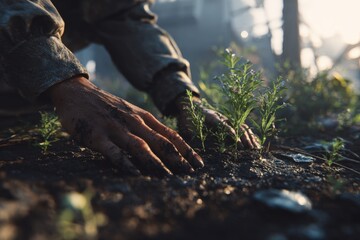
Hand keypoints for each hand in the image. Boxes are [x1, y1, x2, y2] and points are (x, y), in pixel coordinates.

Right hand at [47, 77, 203, 175]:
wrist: (77, 92)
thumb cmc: (108, 106)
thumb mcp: (131, 112)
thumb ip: (147, 127)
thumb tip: (167, 146)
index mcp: (143, 117)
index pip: (171, 135)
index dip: (186, 150)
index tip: (198, 164)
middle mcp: (133, 121)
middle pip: (160, 142)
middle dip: (177, 159)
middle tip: (190, 174)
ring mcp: (115, 128)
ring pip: (140, 146)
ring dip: (155, 162)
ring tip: (168, 177)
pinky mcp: (97, 135)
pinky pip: (113, 151)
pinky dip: (125, 162)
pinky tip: (135, 173)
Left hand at [176, 95, 259, 149]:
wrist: (191, 106)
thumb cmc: (187, 119)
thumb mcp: (186, 127)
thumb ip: (192, 136)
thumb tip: (196, 148)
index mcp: (212, 117)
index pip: (224, 125)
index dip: (232, 134)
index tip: (238, 145)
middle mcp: (222, 117)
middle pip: (237, 126)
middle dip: (245, 138)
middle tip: (251, 150)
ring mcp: (227, 118)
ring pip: (242, 127)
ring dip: (250, 138)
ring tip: (257, 149)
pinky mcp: (230, 122)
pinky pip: (243, 128)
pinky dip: (250, 135)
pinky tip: (256, 144)